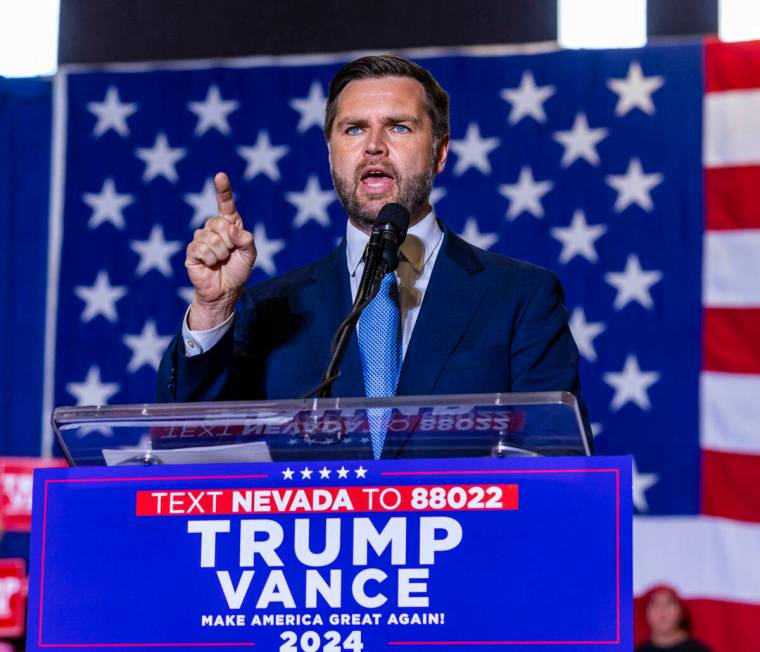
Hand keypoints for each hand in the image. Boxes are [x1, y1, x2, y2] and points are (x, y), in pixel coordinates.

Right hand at [185, 172, 255, 329]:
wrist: (225, 291)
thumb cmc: (238, 271)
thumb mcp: (250, 255)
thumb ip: (246, 239)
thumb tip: (231, 229)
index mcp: (230, 225)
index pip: (225, 205)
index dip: (223, 191)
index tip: (220, 176)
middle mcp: (213, 228)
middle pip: (219, 223)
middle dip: (229, 242)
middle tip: (229, 254)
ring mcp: (200, 239)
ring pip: (210, 238)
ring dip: (220, 254)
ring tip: (220, 262)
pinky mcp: (192, 251)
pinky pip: (201, 249)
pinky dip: (210, 259)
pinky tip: (210, 265)